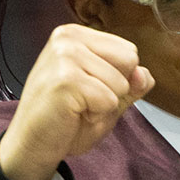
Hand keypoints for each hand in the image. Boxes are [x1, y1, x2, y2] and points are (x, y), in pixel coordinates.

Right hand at [0, 24, 153, 179]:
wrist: (34, 144)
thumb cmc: (67, 120)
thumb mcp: (108, 98)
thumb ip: (131, 84)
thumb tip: (145, 75)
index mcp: (76, 35)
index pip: (129, 52)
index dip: (120, 79)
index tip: (90, 90)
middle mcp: (68, 38)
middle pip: (130, 61)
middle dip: (115, 89)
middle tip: (84, 100)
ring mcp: (64, 55)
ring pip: (121, 83)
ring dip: (105, 105)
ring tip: (77, 108)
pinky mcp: (65, 79)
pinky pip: (109, 100)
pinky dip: (97, 115)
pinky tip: (73, 114)